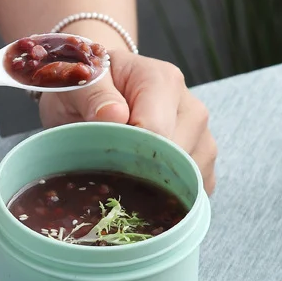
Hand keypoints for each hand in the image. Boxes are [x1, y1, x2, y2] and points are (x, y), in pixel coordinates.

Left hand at [39, 48, 216, 194]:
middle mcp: (190, 108)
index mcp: (162, 82)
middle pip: (177, 160)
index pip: (157, 133)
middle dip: (142, 176)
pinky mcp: (202, 158)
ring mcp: (201, 135)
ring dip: (157, 190)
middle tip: (111, 174)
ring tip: (126, 180)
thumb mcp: (79, 84)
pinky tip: (146, 193)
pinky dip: (174, 199)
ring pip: (191, 178)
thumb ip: (93, 95)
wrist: (103, 87)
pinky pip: (198, 189)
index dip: (129, 155)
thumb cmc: (90, 87)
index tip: (105, 159)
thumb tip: (113, 115)